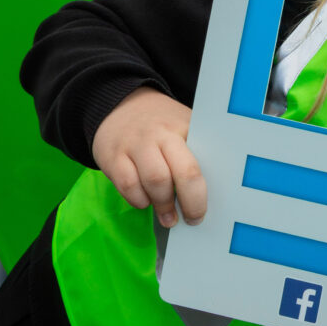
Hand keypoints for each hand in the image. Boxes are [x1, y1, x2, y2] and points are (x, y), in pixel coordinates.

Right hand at [91, 86, 205, 227]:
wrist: (119, 106)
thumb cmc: (160, 125)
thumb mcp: (182, 127)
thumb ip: (196, 151)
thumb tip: (213, 190)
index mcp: (184, 126)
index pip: (204, 158)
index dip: (207, 188)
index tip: (208, 208)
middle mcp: (161, 133)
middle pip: (183, 172)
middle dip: (191, 202)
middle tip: (193, 219)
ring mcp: (136, 144)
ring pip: (155, 181)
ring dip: (164, 205)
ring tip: (169, 218)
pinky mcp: (113, 156)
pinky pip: (128, 185)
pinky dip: (139, 200)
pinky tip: (145, 202)